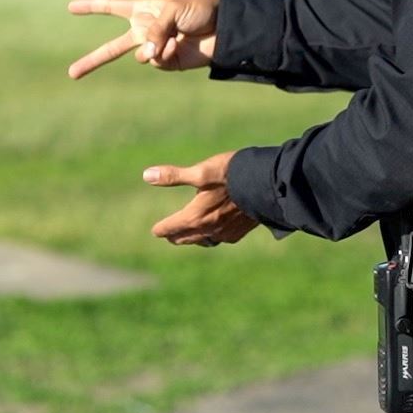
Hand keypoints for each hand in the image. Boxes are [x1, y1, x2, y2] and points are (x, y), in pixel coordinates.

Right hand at [67, 0, 218, 78]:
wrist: (222, 28)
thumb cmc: (199, 10)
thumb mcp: (173, 10)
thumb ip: (155, 30)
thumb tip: (145, 55)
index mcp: (142, 10)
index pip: (112, 7)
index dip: (92, 6)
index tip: (70, 7)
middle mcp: (144, 30)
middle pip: (112, 48)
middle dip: (92, 61)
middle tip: (72, 74)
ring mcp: (155, 48)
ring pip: (141, 56)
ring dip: (155, 48)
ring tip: (174, 38)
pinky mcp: (167, 62)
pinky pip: (157, 61)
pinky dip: (166, 54)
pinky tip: (179, 45)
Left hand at [144, 150, 259, 246]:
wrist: (266, 184)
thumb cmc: (231, 174)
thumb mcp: (200, 172)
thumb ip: (173, 176)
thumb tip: (146, 175)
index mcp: (195, 216)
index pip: (171, 227)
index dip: (161, 228)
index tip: (155, 231)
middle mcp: (208, 229)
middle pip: (185, 238)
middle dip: (175, 235)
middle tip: (168, 234)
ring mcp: (224, 233)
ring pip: (202, 241)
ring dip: (193, 238)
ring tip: (189, 235)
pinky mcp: (238, 232)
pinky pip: (219, 239)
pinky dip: (211, 237)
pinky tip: (215, 232)